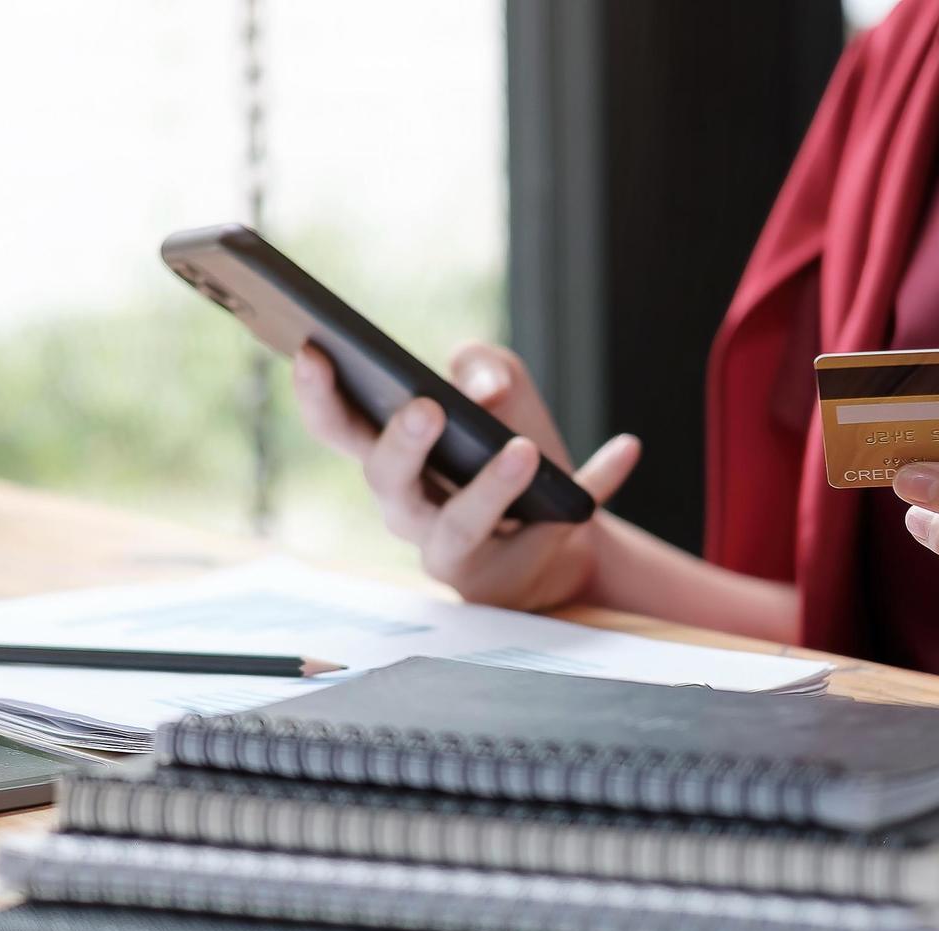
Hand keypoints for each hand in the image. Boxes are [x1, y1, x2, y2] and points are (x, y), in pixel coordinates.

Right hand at [290, 341, 639, 610]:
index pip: (338, 427)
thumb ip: (486, 368)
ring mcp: (453, 550)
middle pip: (387, 482)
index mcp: (391, 456)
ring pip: (458, 526)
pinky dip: (595, 483)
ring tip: (522, 450)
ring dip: (491, 487)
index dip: (319, 394)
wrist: (557, 526)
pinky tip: (625, 447)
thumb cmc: (504, 449)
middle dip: (402, 444)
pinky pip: (552, 530)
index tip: (313, 349)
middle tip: (425, 408)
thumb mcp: (498, 390)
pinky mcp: (509, 572)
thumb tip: (483, 392)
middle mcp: (408, 508)